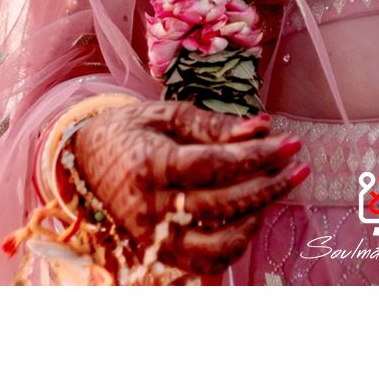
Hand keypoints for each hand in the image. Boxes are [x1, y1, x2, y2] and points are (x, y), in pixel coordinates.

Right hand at [72, 99, 308, 278]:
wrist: (80, 161)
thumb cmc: (129, 130)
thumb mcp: (164, 113)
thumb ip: (211, 123)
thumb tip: (261, 126)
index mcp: (149, 164)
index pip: (213, 165)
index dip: (257, 156)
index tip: (292, 143)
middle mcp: (150, 207)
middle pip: (221, 205)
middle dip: (268, 185)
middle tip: (298, 166)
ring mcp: (152, 237)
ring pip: (215, 246)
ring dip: (254, 220)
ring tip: (273, 192)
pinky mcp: (156, 254)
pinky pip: (203, 265)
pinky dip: (232, 247)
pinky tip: (249, 218)